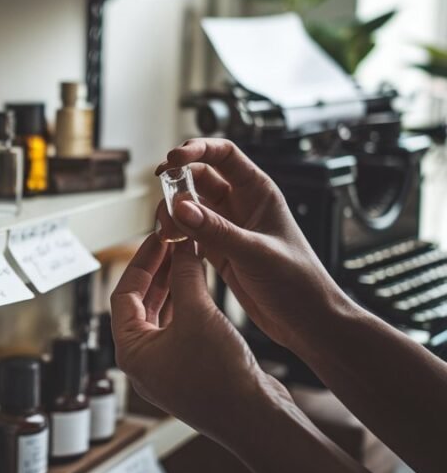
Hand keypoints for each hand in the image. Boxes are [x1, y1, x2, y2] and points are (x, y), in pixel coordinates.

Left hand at [110, 234, 279, 443]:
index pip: (124, 296)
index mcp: (131, 353)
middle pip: (141, 305)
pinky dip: (188, 306)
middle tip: (172, 244)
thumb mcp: (198, 315)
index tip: (156, 240)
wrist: (258, 420)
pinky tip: (200, 287)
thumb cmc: (221, 379)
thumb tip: (181, 250)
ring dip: (173, 287)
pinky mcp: (191, 372)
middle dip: (157, 273)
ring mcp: (168, 369)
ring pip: (162, 317)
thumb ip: (184, 277)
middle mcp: (144, 362)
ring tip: (186, 258)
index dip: (141, 263)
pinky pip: (182, 330)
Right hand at [154, 138, 353, 353]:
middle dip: (176, 185)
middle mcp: (242, 205)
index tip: (172, 159)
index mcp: (259, 193)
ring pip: (190, 205)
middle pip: (199, 178)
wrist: (309, 322)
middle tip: (163, 202)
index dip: (197, 150)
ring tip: (166, 230)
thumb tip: (180, 207)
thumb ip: (216, 230)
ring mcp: (228, 227)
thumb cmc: (299, 283)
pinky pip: (189, 231)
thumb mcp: (256, 252)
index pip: (224, 155)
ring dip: (173, 212)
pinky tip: (170, 242)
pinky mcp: (219, 251)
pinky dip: (176, 233)